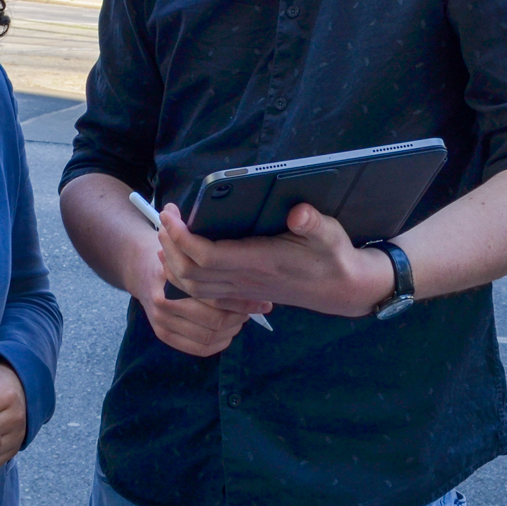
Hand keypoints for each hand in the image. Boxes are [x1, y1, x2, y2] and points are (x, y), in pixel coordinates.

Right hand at [126, 238, 270, 357]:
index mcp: (168, 277)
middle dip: (239, 315)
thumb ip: (190, 231)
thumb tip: (195, 218)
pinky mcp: (163, 335)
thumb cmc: (168, 251)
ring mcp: (162, 322)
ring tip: (244, 317)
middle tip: (256, 308)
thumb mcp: (179, 238)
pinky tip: (229, 332)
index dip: (238, 298)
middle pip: (213, 320)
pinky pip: (198, 348)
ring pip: (208, 336)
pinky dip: (219, 343)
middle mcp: (164, 304)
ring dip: (231, 330)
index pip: (212, 296)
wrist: (139, 270)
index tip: (257, 294)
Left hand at [159, 202, 391, 318]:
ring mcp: (242, 289)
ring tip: (167, 232)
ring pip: (192, 286)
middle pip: (190, 273)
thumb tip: (299, 213)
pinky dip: (184, 274)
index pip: (207, 257)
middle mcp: (245, 280)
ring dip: (173, 260)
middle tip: (164, 216)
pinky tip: (181, 253)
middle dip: (169, 245)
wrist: (342, 290)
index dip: (182, 237)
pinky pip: (202, 291)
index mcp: (260, 263)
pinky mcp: (242, 292)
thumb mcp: (330, 234)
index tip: (171, 213)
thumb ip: (313, 223)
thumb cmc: (333, 257)